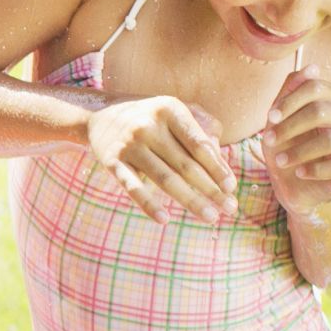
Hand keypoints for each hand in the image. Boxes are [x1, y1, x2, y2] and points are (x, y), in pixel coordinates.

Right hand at [82, 95, 235, 223]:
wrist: (98, 114)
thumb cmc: (148, 116)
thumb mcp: (173, 111)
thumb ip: (201, 129)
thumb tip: (222, 163)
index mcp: (169, 110)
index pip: (199, 144)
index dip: (217, 167)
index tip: (232, 187)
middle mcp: (149, 126)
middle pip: (186, 165)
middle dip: (211, 189)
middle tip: (230, 208)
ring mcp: (129, 145)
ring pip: (165, 179)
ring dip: (190, 200)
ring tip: (210, 217)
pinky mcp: (112, 162)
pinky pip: (133, 187)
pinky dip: (148, 204)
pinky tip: (164, 219)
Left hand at [262, 67, 330, 215]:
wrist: (293, 187)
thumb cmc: (286, 149)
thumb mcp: (279, 122)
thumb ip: (289, 93)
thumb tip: (311, 67)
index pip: (317, 87)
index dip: (291, 100)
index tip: (270, 117)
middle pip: (322, 110)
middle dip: (290, 126)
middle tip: (269, 141)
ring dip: (299, 151)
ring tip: (280, 162)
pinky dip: (316, 169)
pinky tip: (301, 173)